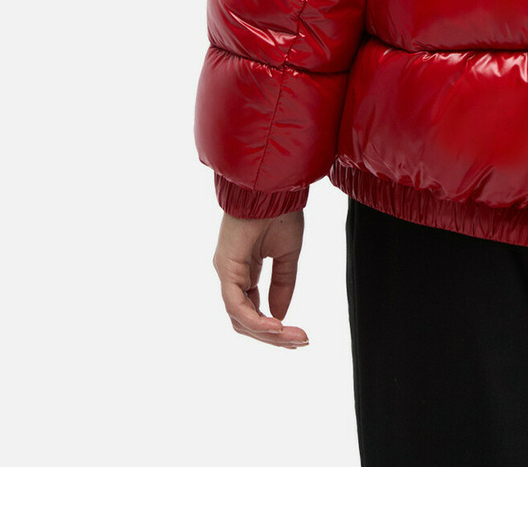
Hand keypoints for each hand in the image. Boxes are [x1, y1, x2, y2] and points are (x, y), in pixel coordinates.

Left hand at [213, 210, 307, 347]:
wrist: (274, 187)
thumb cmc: (279, 212)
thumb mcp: (287, 255)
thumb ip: (283, 285)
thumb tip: (281, 315)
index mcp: (243, 271)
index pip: (252, 311)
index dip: (274, 327)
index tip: (300, 336)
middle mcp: (231, 276)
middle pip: (246, 321)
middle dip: (274, 337)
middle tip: (301, 341)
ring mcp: (226, 273)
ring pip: (240, 319)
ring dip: (268, 333)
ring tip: (294, 337)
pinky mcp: (226, 269)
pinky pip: (236, 306)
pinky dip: (256, 320)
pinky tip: (277, 326)